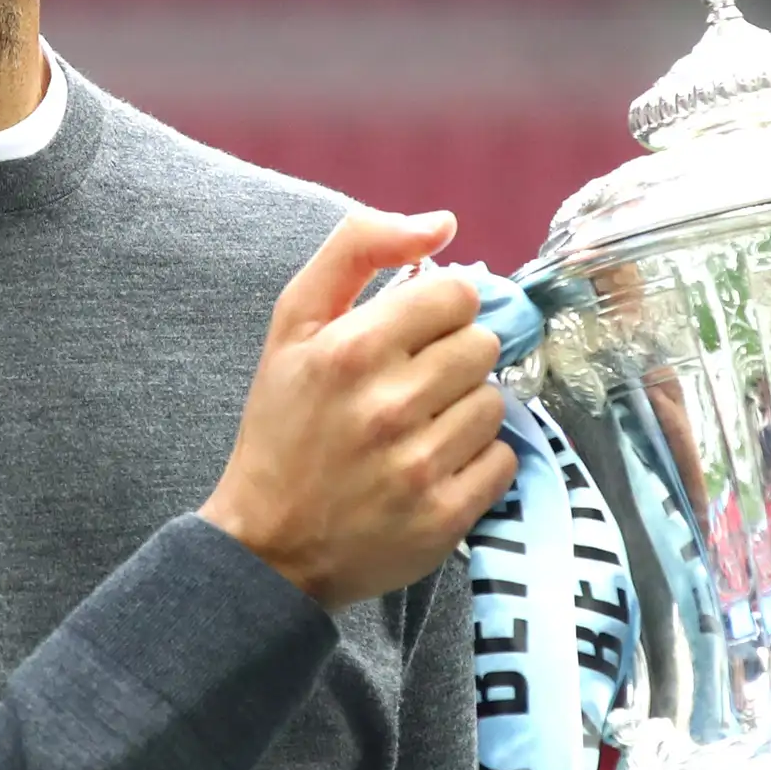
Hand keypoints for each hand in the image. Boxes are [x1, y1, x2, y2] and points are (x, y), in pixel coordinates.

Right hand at [202, 208, 518, 609]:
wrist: (267, 546)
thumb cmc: (282, 427)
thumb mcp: (293, 325)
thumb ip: (357, 249)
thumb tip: (444, 223)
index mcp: (351, 348)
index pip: (456, 294)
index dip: (440, 310)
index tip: (415, 335)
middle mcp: (388, 405)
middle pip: (482, 346)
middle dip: (453, 360)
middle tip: (413, 388)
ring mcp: (419, 466)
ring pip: (495, 403)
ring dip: (465, 412)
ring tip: (421, 431)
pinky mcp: (443, 517)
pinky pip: (503, 461)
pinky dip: (477, 464)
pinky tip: (434, 469)